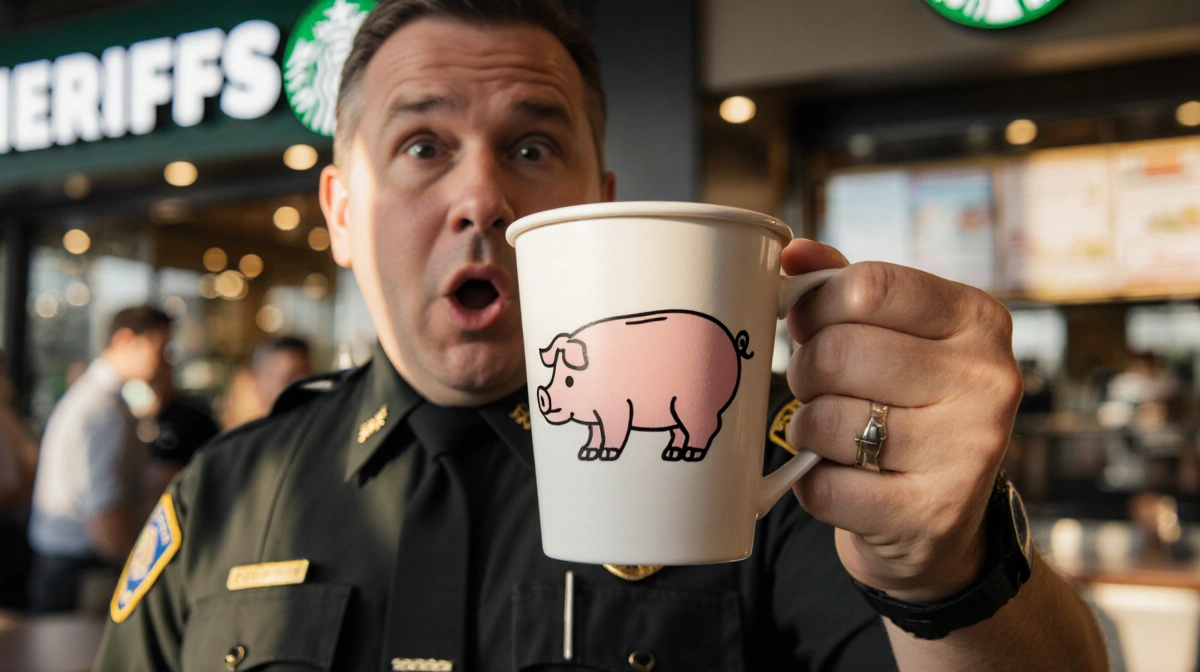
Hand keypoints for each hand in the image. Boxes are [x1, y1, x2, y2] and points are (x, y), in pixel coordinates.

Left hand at [783, 240, 1022, 601]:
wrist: (939, 524)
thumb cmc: (904, 406)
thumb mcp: (893, 337)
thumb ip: (844, 287)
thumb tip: (793, 252)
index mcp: (978, 320)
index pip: (869, 285)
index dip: (816, 304)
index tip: (807, 324)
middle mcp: (987, 382)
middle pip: (839, 352)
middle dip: (805, 370)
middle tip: (814, 385)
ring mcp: (966, 453)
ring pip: (826, 420)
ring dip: (805, 428)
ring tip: (828, 431)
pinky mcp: (930, 516)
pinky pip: (824, 487)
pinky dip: (811, 484)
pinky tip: (836, 478)